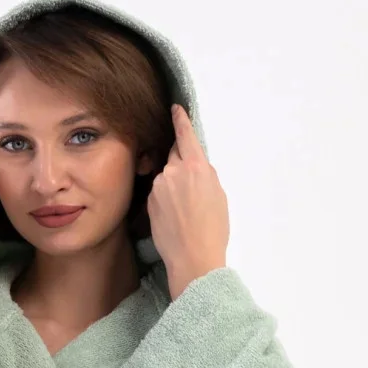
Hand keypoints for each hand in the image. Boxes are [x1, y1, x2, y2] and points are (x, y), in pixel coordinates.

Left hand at [146, 105, 229, 299]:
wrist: (193, 258)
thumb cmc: (213, 229)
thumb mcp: (218, 195)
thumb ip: (205, 174)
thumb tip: (195, 168)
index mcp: (195, 166)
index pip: (184, 135)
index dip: (180, 120)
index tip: (174, 109)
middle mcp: (173, 171)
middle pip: (174, 157)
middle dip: (182, 165)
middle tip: (191, 188)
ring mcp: (158, 187)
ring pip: (166, 178)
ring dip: (173, 187)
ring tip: (185, 212)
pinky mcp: (149, 202)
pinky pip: (158, 194)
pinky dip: (166, 201)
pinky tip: (175, 219)